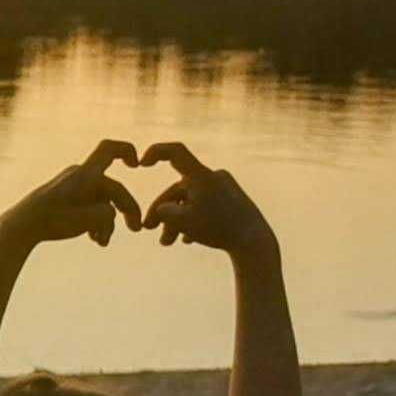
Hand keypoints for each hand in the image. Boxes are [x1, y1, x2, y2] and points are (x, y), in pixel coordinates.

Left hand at [2, 138, 143, 246]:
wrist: (21, 227)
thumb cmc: (50, 221)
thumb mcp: (84, 221)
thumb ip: (106, 214)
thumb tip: (111, 213)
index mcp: (84, 175)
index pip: (108, 150)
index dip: (127, 151)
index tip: (138, 165)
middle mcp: (80, 177)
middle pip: (112, 189)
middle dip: (126, 209)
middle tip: (136, 229)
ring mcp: (74, 188)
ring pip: (102, 202)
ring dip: (107, 222)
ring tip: (101, 242)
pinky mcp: (67, 200)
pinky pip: (90, 207)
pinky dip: (95, 221)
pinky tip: (95, 239)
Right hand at [138, 142, 275, 258]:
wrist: (254, 241)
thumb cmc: (218, 230)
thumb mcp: (182, 222)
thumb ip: (163, 212)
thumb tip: (160, 209)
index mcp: (202, 176)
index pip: (175, 152)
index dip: (156, 152)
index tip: (141, 163)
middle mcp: (213, 176)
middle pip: (179, 189)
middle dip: (163, 211)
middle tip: (148, 229)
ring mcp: (224, 187)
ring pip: (190, 200)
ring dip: (176, 220)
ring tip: (167, 242)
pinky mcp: (232, 200)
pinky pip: (205, 205)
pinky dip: (193, 219)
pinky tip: (187, 239)